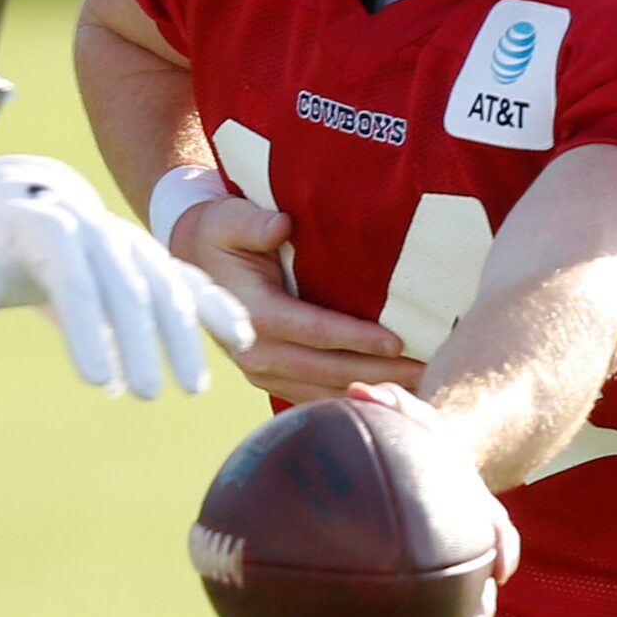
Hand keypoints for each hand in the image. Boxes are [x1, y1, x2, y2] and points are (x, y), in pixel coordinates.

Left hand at [0, 156, 253, 398]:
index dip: (85, 331)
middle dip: (138, 343)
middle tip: (144, 395)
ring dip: (183, 336)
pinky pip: (189, 280)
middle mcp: (98, 232)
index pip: (72, 283)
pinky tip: (243, 340)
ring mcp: (130, 242)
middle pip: (125, 289)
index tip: (95, 382)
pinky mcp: (150, 255)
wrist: (25, 198)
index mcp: (51, 228)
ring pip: (165, 286)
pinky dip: (216, 306)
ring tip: (191, 388)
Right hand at [171, 198, 421, 404]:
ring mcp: (260, 371)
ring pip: (324, 391)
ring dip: (371, 391)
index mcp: (252, 315)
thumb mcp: (229, 219)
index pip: (314, 331)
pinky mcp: (268, 378)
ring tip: (418, 388)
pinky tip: (387, 395)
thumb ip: (253, 223)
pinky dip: (350, 397)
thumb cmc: (219, 233)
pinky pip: (314, 395)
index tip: (398, 341)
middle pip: (327, 370)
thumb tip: (281, 225)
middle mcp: (256, 352)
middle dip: (379, 373)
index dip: (357, 338)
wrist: (189, 260)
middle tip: (427, 371)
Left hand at [341, 382, 519, 616]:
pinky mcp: (431, 584)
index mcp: (472, 511)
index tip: (501, 571)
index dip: (501, 550)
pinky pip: (421, 615)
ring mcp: (455, 570)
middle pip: (480, 595)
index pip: (496, 531)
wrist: (435, 463)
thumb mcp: (412, 418)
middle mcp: (471, 547)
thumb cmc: (418, 442)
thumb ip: (391, 405)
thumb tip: (357, 390)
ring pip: (459, 615)